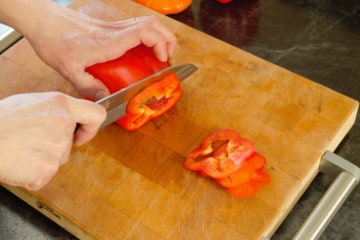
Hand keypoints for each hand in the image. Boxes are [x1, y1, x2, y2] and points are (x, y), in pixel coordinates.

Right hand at [0, 92, 105, 189]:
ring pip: (57, 160)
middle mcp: (64, 127)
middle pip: (69, 144)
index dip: (90, 127)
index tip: (82, 134)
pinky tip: (19, 162)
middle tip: (30, 140)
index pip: (97, 115)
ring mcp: (57, 150)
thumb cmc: (1, 120)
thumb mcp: (32, 102)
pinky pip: (44, 175)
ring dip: (42, 159)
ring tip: (21, 149)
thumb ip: (56, 110)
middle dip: (54, 145)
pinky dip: (32, 173)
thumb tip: (67, 118)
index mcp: (62, 106)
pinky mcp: (46, 171)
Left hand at [21, 2, 176, 99]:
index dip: (160, 43)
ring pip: (147, 22)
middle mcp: (115, 31)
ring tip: (159, 55)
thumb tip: (106, 100)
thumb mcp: (69, 70)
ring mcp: (114, 27)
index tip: (162, 58)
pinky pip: (137, 26)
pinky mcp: (110, 27)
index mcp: (109, 41)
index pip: (144, 32)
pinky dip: (148, 37)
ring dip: (159, 36)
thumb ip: (89, 87)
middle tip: (166, 59)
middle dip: (167, 39)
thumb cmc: (54, 41)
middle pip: (152, 24)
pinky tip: (141, 52)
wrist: (43, 22)